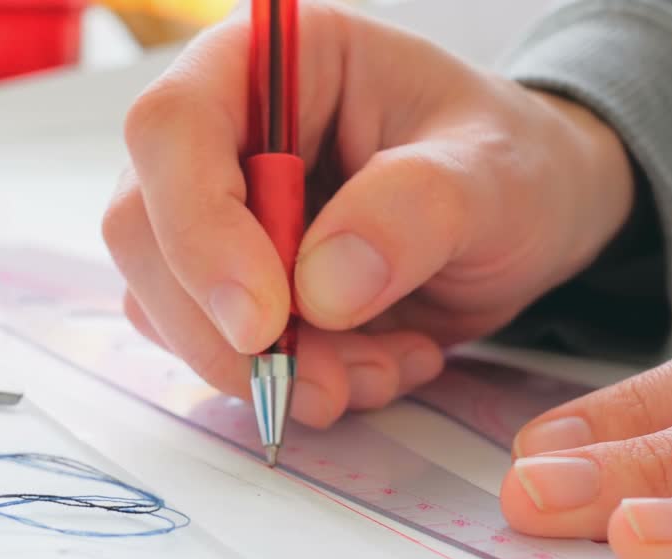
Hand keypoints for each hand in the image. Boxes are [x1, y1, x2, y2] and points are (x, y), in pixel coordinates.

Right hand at [103, 3, 633, 426]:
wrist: (526, 220)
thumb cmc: (512, 166)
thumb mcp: (493, 176)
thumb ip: (414, 213)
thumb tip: (319, 289)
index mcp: (274, 62)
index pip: (173, 127)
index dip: (197, 228)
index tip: (265, 322)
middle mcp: (224, 133)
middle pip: (144, 229)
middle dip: (227, 330)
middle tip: (327, 383)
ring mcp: (216, 213)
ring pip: (167, 306)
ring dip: (269, 368)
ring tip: (385, 367)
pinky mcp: (229, 285)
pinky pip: (216, 350)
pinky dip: (290, 384)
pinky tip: (373, 367)